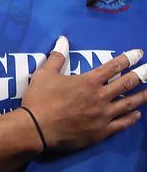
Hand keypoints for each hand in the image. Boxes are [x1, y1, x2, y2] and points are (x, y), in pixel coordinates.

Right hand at [21, 35, 146, 151]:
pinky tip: (138, 114)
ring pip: (129, 104)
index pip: (113, 67)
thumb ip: (57, 57)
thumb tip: (62, 40)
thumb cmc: (39, 99)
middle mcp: (100, 97)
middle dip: (142, 75)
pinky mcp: (102, 131)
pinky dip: (132, 118)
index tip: (139, 53)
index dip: (128, 58)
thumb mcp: (44, 74)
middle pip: (127, 83)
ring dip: (142, 96)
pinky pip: (122, 123)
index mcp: (88, 82)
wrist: (37, 128)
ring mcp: (103, 115)